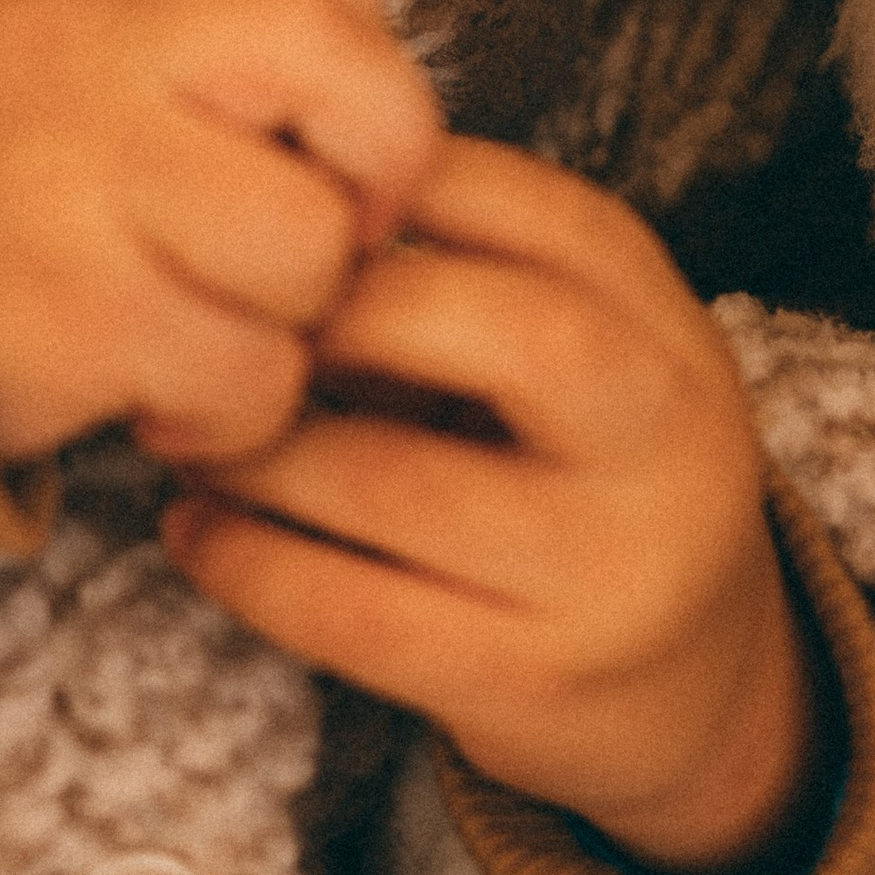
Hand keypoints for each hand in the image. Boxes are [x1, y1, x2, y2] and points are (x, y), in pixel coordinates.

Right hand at [0, 0, 440, 469]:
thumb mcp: (58, 51)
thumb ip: (198, 34)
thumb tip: (371, 102)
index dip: (362, 72)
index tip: (325, 148)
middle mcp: (87, 54)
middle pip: (345, 78)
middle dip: (377, 177)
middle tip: (321, 244)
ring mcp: (78, 182)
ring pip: (308, 245)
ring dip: (292, 317)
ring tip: (210, 326)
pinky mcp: (74, 315)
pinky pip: (249, 372)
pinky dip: (232, 411)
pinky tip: (164, 399)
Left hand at [158, 133, 815, 874]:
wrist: (685, 684)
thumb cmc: (576, 473)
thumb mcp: (573, 352)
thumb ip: (458, 273)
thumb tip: (269, 194)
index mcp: (664, 325)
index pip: (536, 208)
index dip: (388, 190)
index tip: (284, 209)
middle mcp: (663, 440)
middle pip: (505, 330)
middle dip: (338, 314)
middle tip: (232, 323)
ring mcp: (606, 568)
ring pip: (393, 481)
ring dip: (255, 448)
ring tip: (189, 431)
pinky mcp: (530, 680)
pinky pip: (351, 612)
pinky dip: (244, 561)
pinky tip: (197, 529)